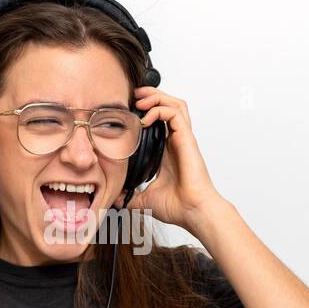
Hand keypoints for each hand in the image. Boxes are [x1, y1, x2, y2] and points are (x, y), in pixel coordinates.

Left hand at [124, 86, 224, 233]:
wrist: (193, 212)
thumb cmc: (178, 206)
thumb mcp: (145, 199)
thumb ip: (130, 197)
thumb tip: (115, 200)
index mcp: (168, 151)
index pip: (160, 120)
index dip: (146, 109)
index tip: (128, 109)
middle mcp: (176, 141)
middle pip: (169, 106)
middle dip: (151, 96)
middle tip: (133, 96)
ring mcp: (183, 139)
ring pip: (175, 104)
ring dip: (157, 97)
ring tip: (140, 100)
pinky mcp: (187, 140)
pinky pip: (176, 114)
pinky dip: (160, 110)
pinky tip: (146, 118)